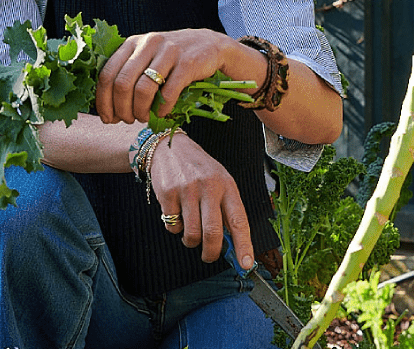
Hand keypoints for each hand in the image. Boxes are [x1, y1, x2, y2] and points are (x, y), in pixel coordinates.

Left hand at [96, 29, 240, 123]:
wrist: (210, 45)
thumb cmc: (171, 58)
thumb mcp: (146, 57)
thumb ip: (127, 74)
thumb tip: (108, 109)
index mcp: (132, 43)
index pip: (107, 74)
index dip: (103, 100)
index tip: (108, 118)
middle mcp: (148, 43)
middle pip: (122, 83)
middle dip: (121, 108)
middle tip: (128, 120)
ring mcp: (168, 51)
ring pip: (143, 88)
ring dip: (140, 110)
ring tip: (143, 118)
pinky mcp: (187, 62)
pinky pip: (169, 92)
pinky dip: (162, 108)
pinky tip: (161, 113)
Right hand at [149, 131, 253, 269]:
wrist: (170, 148)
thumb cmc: (199, 169)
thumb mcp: (219, 180)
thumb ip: (226, 208)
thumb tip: (231, 244)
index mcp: (226, 185)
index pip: (239, 220)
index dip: (244, 245)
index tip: (246, 264)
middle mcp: (208, 186)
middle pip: (212, 233)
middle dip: (211, 253)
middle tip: (209, 256)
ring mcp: (187, 189)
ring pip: (191, 234)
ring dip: (191, 241)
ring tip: (190, 232)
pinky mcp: (168, 193)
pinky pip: (172, 226)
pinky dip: (175, 228)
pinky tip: (177, 214)